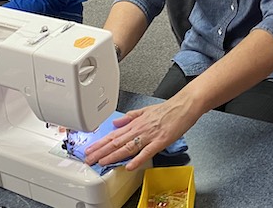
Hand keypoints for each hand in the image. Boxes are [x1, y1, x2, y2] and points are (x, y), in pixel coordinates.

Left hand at [84, 98, 198, 170]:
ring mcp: (149, 135)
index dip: (100, 143)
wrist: (184, 105)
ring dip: (113, 155)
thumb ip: (130, 117)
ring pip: (127, 147)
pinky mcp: (160, 141)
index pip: (113, 135)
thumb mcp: (145, 110)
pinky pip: (146, 152)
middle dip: (101, 151)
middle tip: (89, 158)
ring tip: (102, 162)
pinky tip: (129, 166)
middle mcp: (139, 129)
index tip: (89, 150)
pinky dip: (137, 159)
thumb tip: (116, 122)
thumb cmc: (167, 109)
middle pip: (117, 142)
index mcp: (135, 123)